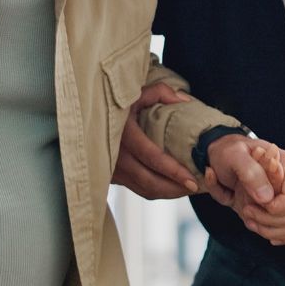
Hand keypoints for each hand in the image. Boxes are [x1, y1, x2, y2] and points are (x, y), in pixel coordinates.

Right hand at [111, 82, 200, 198]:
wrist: (89, 117)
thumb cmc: (114, 103)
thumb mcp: (136, 92)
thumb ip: (161, 93)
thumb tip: (184, 101)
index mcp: (124, 134)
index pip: (153, 158)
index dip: (174, 171)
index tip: (192, 180)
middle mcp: (116, 155)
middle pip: (150, 181)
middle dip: (175, 188)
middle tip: (196, 187)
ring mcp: (111, 168)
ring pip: (144, 189)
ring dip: (167, 193)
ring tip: (187, 189)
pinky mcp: (111, 176)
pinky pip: (137, 189)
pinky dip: (156, 191)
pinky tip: (171, 187)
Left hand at [206, 136, 284, 243]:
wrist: (224, 156)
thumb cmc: (228, 153)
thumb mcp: (233, 156)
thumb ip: (251, 173)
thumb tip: (267, 198)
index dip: (273, 210)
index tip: (250, 206)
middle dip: (267, 221)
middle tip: (244, 210)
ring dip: (266, 228)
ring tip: (245, 214)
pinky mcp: (283, 206)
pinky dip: (267, 231)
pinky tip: (251, 221)